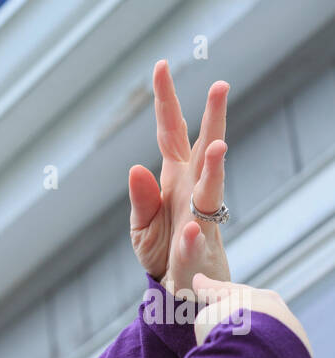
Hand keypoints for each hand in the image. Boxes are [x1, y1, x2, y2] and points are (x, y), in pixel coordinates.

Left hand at [129, 60, 229, 295]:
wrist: (177, 291)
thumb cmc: (163, 252)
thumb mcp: (141, 225)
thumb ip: (140, 199)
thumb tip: (135, 168)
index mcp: (174, 177)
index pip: (171, 132)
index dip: (166, 101)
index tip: (162, 66)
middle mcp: (192, 190)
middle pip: (204, 147)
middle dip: (213, 117)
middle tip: (221, 86)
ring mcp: (201, 217)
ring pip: (211, 187)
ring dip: (213, 168)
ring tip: (217, 147)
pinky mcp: (201, 251)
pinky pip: (195, 242)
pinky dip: (192, 237)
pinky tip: (190, 229)